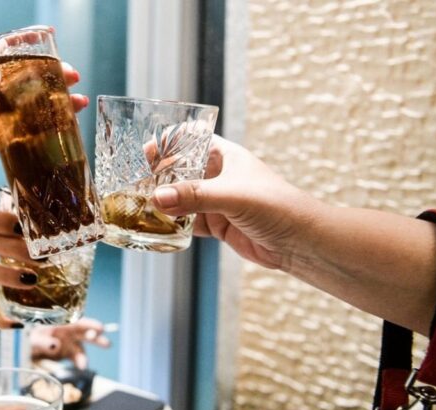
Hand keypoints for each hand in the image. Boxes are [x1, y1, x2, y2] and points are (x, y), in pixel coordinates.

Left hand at [0, 59, 87, 177]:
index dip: (27, 48)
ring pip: (28, 108)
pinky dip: (41, 133)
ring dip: (52, 106)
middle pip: (24, 82)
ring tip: (77, 103)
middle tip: (72, 77)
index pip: (4, 56)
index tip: (50, 40)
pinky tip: (61, 130)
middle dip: (50, 78)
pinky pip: (21, 135)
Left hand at [29, 318, 110, 368]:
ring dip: (84, 356)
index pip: (78, 321)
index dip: (90, 324)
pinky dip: (79, 362)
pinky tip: (81, 367)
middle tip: (106, 344)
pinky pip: (75, 358)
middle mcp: (67, 331)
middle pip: (84, 333)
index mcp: (61, 322)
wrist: (24, 347)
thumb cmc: (28, 336)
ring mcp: (68, 342)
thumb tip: (55, 345)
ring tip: (83, 364)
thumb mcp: (32, 338)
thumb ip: (43, 341)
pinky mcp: (66, 353)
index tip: (100, 328)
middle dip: (95, 338)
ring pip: (81, 348)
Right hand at [151, 135, 319, 270]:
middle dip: (159, 177)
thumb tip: (157, 198)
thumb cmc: (277, 207)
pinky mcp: (217, 225)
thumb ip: (194, 196)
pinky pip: (187, 222)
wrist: (301, 243)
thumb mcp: (232, 196)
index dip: (169, 143)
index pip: (191, 140)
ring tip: (139, 207)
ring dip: (163, 203)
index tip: (146, 152)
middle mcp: (218, 176)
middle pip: (180, 171)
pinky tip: (157, 228)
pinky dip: (173, 225)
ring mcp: (216, 201)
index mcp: (225, 156)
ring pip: (181, 199)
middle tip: (135, 183)